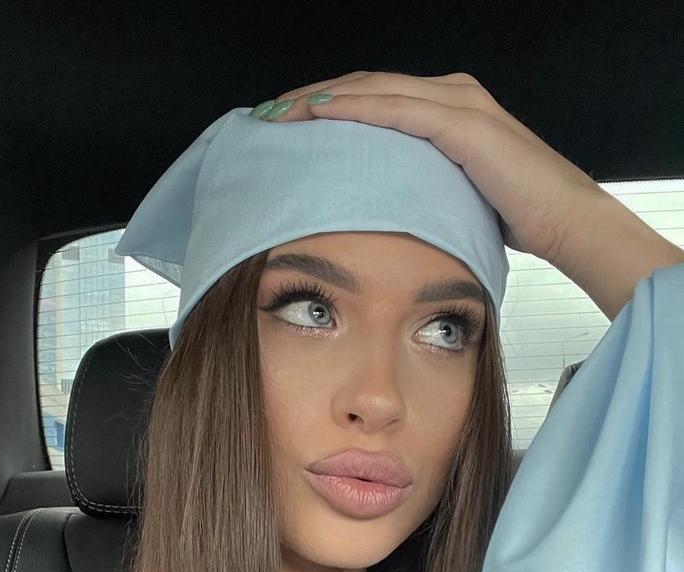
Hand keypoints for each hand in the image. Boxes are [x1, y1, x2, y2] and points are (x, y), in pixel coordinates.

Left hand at [258, 70, 605, 270]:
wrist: (566, 221)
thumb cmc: (514, 214)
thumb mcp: (453, 195)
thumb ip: (421, 186)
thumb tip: (386, 207)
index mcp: (446, 109)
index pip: (373, 100)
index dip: (326, 107)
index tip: (286, 125)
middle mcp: (450, 94)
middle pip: (364, 87)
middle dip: (311, 98)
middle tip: (267, 115)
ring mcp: (458, 103)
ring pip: (374, 91)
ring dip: (322, 99)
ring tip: (280, 113)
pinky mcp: (464, 125)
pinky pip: (398, 109)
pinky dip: (357, 109)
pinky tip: (322, 112)